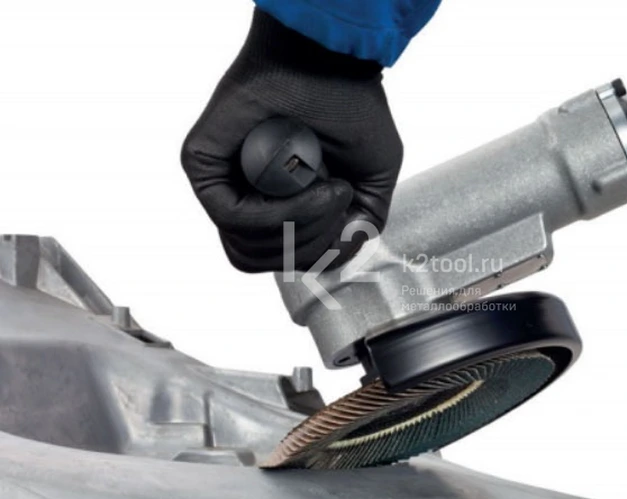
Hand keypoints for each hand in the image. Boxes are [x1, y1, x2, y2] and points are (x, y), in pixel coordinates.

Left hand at [182, 9, 402, 271]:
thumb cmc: (352, 108)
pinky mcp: (204, 166)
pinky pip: (231, 216)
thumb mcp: (373, 180)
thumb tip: (334, 257)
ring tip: (326, 188)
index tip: (345, 210)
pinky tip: (308, 183)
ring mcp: (224, 183)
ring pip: (248, 247)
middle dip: (312, 243)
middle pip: (265, 260)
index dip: (319, 251)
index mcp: (278, 204)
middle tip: (337, 196)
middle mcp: (249, 197)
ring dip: (299, 227)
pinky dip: (277, 211)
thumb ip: (358, 227)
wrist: (332, 61)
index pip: (282, 259)